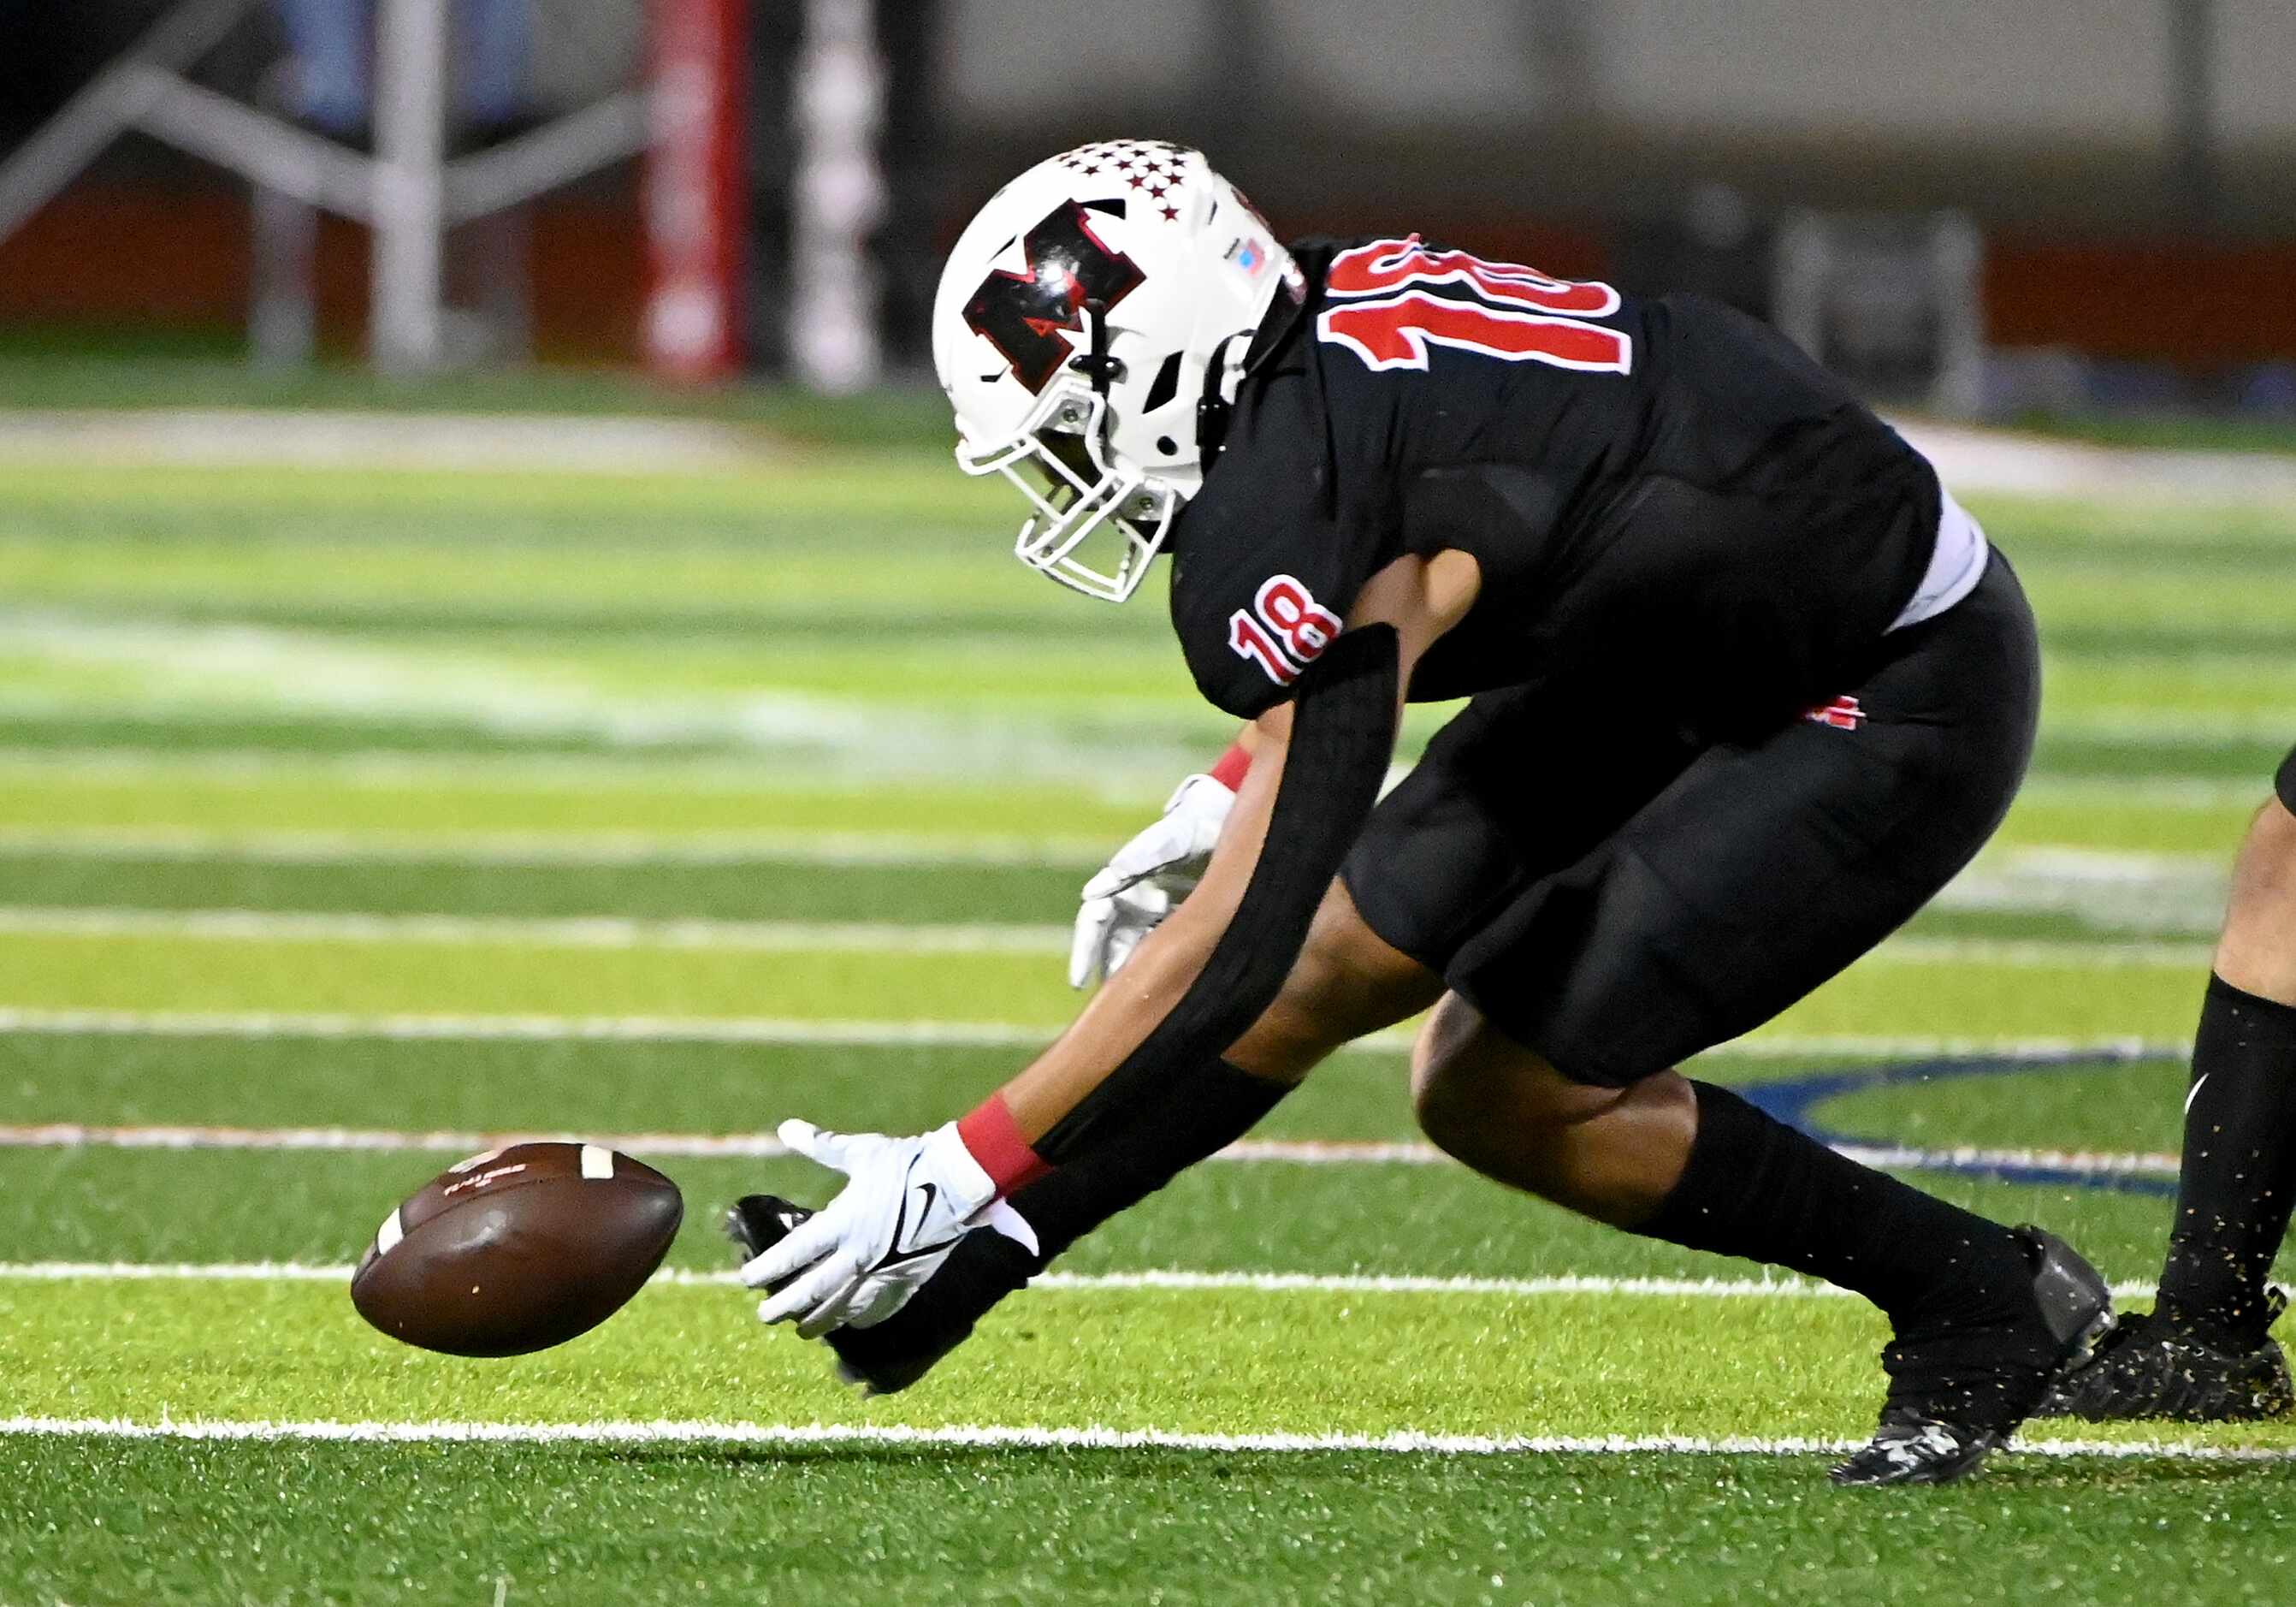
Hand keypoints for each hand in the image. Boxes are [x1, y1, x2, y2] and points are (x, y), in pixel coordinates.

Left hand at [740, 1119, 996, 1337]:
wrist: (957, 1180)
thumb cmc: (908, 1162)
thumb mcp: (861, 1152)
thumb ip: (822, 1146)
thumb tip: (786, 1128)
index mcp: (843, 1222)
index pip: (795, 1253)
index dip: (768, 1268)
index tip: (747, 1279)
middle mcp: (859, 1253)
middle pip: (814, 1289)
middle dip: (786, 1305)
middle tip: (765, 1316)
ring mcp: (885, 1269)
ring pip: (845, 1306)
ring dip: (820, 1320)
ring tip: (802, 1331)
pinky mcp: (909, 1277)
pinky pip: (881, 1307)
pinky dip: (863, 1318)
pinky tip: (853, 1324)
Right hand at [1067, 772, 1236, 987]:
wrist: (1220, 820)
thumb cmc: (1192, 829)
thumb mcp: (1170, 842)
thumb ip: (1138, 860)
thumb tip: (1092, 892)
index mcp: (1122, 881)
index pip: (1094, 920)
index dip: (1084, 951)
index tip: (1078, 982)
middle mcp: (1132, 898)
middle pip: (1112, 942)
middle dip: (1111, 970)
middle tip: (1114, 1004)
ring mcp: (1153, 908)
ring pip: (1137, 948)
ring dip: (1137, 969)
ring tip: (1145, 1000)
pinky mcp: (1175, 915)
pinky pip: (1162, 945)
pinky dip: (1163, 961)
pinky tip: (1174, 981)